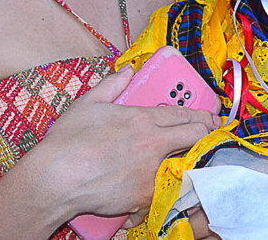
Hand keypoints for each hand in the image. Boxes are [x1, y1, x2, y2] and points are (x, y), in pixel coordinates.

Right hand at [32, 67, 219, 220]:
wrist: (56, 178)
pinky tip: (175, 185)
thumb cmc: (68, 141)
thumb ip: (111, 85)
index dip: (201, 116)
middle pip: (195, 136)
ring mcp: (151, 171)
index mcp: (141, 119)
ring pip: (187, 164)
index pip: (183, 115)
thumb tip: (126, 71)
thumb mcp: (89, 103)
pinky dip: (172, 186)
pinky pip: (168, 190)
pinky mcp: (145, 196)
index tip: (210, 118)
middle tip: (211, 135)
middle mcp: (153, 144)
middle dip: (207, 134)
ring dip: (194, 160)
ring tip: (199, 160)